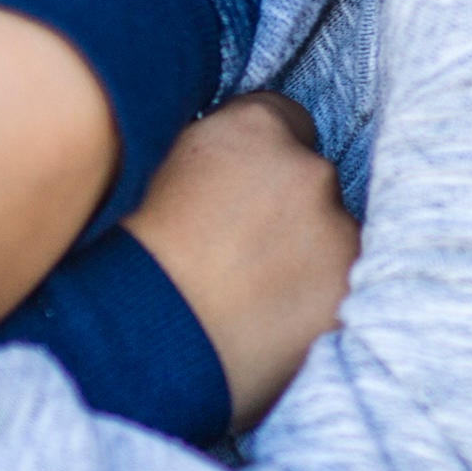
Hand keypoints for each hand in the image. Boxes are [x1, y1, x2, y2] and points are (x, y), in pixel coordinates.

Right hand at [124, 97, 358, 433]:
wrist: (134, 346)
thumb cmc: (121, 260)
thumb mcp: (151, 171)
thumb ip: (206, 152)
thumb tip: (221, 160)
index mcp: (255, 128)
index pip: (285, 123)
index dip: (259, 164)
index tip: (237, 198)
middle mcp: (308, 170)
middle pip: (313, 183)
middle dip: (287, 213)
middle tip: (239, 258)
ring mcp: (338, 235)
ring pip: (334, 241)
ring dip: (306, 262)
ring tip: (250, 302)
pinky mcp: (350, 297)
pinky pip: (339, 295)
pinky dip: (312, 308)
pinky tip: (268, 329)